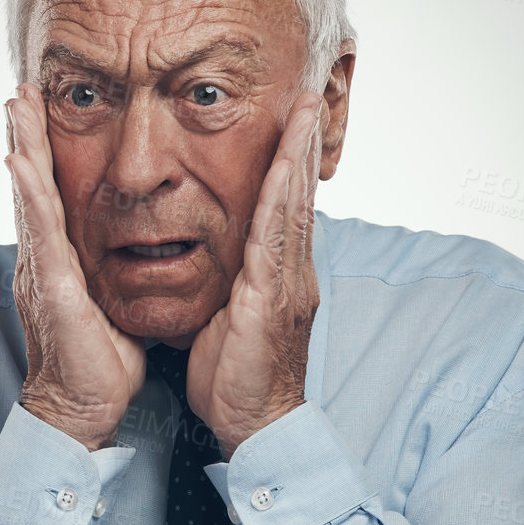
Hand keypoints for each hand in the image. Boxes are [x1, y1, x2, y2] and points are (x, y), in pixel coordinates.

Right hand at [4, 83, 146, 450]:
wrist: (82, 408)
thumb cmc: (100, 361)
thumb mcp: (112, 303)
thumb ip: (116, 273)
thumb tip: (140, 252)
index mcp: (61, 260)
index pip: (53, 194)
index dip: (44, 151)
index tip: (41, 109)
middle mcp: (44, 258)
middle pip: (32, 184)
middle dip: (24, 134)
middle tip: (20, 87)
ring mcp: (43, 269)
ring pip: (29, 196)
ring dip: (20, 147)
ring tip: (14, 105)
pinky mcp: (51, 286)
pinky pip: (39, 232)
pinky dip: (28, 193)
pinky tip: (18, 162)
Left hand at [183, 92, 324, 460]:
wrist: (253, 427)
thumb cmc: (235, 379)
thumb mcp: (228, 319)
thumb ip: (229, 284)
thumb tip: (215, 261)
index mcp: (278, 276)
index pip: (285, 208)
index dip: (289, 164)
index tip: (290, 122)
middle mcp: (292, 273)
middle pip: (299, 197)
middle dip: (302, 146)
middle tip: (308, 97)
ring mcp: (289, 285)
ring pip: (295, 209)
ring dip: (298, 159)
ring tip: (303, 114)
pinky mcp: (274, 300)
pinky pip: (277, 241)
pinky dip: (282, 202)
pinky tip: (283, 173)